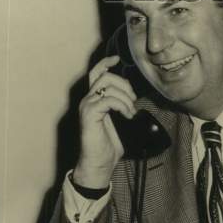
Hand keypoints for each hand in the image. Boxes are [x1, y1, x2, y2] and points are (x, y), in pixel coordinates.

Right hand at [74, 55, 136, 186]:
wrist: (100, 164)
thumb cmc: (109, 146)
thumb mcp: (121, 123)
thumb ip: (123, 107)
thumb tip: (136, 100)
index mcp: (94, 99)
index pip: (96, 73)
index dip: (106, 62)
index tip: (118, 59)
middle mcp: (88, 100)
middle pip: (105, 76)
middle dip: (124, 85)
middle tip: (133, 102)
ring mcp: (87, 106)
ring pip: (108, 86)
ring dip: (125, 97)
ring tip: (130, 112)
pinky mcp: (89, 114)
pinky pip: (108, 99)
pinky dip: (121, 105)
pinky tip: (126, 115)